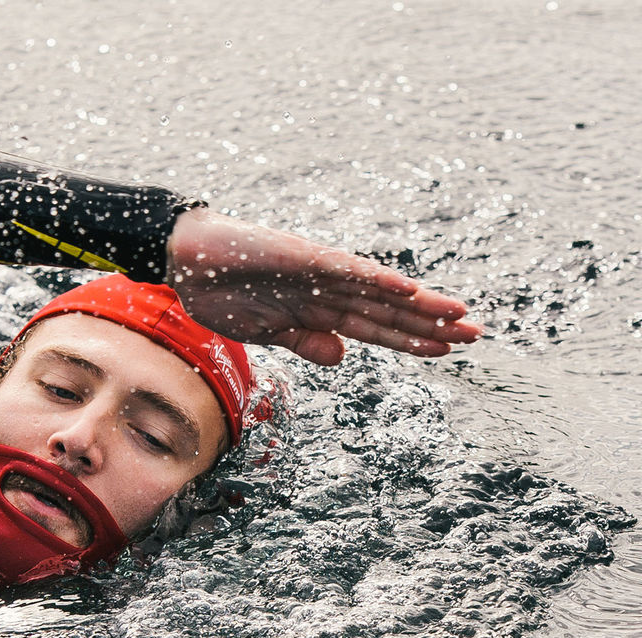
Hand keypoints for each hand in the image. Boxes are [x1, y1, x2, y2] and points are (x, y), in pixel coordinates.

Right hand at [167, 207, 482, 365]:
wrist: (185, 261)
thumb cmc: (220, 293)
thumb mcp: (268, 332)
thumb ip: (305, 341)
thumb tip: (343, 357)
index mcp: (318, 308)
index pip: (375, 327)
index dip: (410, 339)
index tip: (447, 350)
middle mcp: (327, 288)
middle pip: (387, 310)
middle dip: (430, 323)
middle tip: (476, 333)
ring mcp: (317, 271)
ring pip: (377, 291)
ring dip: (417, 302)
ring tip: (458, 312)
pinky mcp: (301, 256)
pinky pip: (345, 270)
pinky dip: (376, 279)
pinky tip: (408, 288)